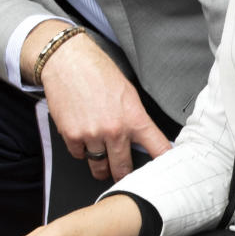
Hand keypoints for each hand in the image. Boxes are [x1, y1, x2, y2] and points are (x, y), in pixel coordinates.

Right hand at [41, 34, 170, 181]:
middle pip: (123, 170)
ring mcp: (92, 135)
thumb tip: (142, 140)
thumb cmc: (98, 72)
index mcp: (134, 118)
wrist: (68, 61)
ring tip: (102, 159)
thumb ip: (136, 119)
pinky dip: (82, 151)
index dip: (164, 164)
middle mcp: (115, 130)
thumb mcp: (128, 93)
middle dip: (123, 174)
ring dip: (101, 166)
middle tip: (123, 173)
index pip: (158, 149)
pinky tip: (84, 138)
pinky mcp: (72, 136)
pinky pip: (79, 156)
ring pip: (99, 167)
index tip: (166, 174)